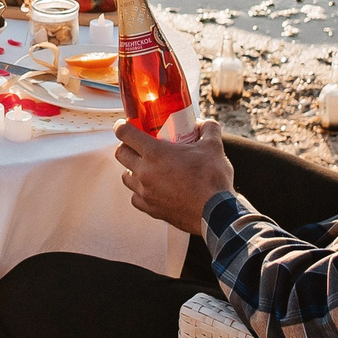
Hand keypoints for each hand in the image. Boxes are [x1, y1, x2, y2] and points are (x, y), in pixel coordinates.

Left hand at [114, 119, 235, 235]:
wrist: (216, 213)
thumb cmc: (212, 180)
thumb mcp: (213, 147)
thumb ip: (208, 129)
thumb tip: (205, 124)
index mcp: (155, 153)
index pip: (125, 134)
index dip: (122, 126)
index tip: (124, 125)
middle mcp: (145, 172)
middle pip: (121, 154)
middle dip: (126, 146)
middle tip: (136, 145)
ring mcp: (145, 192)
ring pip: (126, 176)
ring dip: (131, 169)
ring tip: (145, 167)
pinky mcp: (150, 209)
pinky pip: (135, 197)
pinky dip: (140, 191)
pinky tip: (151, 188)